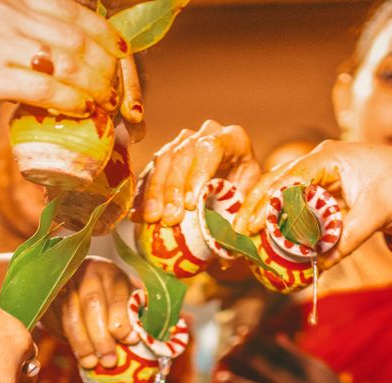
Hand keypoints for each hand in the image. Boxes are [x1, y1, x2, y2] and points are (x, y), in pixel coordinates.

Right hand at [0, 0, 124, 122]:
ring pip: (67, 63)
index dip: (105, 35)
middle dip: (106, 67)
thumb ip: (20, 26)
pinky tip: (80, 111)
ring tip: (101, 103)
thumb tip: (62, 51)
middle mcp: (6, 8)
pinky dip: (70, 102)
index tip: (119, 57)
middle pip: (78, 36)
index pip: (74, 8)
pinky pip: (44, 90)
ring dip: (94, 87)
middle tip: (114, 90)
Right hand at [53, 256, 133, 369]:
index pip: (116, 296)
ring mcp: (65, 283)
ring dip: (81, 343)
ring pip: (70, 315)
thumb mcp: (127, 297)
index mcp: (111, 273)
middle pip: (92, 305)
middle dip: (101, 337)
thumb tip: (142, 337)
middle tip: (109, 361)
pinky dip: (65, 339)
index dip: (122, 321)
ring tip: (91, 363)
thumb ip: (134, 313)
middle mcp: (86, 272)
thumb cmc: (111, 296)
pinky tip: (77, 352)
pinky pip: (54, 320)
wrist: (81, 281)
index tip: (130, 341)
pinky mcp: (48, 295)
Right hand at [138, 120, 261, 225]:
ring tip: (152, 218)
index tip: (190, 204)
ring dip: (155, 192)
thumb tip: (231, 240)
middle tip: (169, 218)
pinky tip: (138, 216)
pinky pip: (151, 172)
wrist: (238, 180)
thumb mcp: (252, 198)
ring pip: (163, 160)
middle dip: (173, 189)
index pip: (211, 148)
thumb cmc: (248, 189)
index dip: (198, 175)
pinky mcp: (167, 156)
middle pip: (183, 154)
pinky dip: (143, 195)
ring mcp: (184, 142)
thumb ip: (244, 212)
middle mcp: (206, 133)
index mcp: (233, 139)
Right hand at [237, 141, 391, 266]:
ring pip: (287, 196)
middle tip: (238, 232)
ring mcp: (325, 179)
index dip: (266, 201)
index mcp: (331, 158)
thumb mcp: (375, 214)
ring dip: (269, 216)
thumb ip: (345, 238)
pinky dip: (289, 225)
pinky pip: (303, 209)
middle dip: (257, 207)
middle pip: (279, 183)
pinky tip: (275, 241)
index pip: (289, 178)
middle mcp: (323, 164)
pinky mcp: (330, 196)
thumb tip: (318, 265)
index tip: (250, 223)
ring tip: (249, 238)